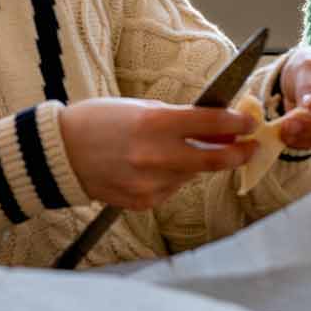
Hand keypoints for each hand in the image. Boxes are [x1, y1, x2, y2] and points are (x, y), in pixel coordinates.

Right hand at [60, 97, 257, 210]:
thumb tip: (219, 128)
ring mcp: (150, 183)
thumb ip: (181, 119)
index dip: (238, 123)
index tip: (250, 123)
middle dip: (239, 154)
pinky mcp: (143, 202)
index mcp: (156, 123)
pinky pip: (171, 189)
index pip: (213, 123)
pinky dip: (172, 178)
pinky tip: (152, 167)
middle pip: (215, 160)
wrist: (59, 153)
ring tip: (176, 151)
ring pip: (192, 175)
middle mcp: (156, 155)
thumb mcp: (142, 108)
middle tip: (250, 148)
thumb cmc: (100, 121)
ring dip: (195, 164)